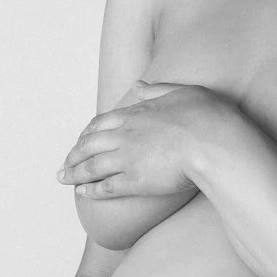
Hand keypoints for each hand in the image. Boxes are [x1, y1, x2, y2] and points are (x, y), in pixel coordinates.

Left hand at [57, 80, 237, 199]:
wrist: (213, 143)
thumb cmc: (205, 116)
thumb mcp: (181, 91)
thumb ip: (157, 89)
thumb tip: (139, 83)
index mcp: (135, 113)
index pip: (101, 123)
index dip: (88, 134)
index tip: (81, 140)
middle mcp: (125, 134)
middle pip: (89, 145)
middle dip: (73, 155)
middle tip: (64, 164)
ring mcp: (127, 158)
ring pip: (91, 166)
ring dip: (74, 173)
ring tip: (63, 179)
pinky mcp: (134, 181)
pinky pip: (106, 186)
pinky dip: (91, 190)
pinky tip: (81, 193)